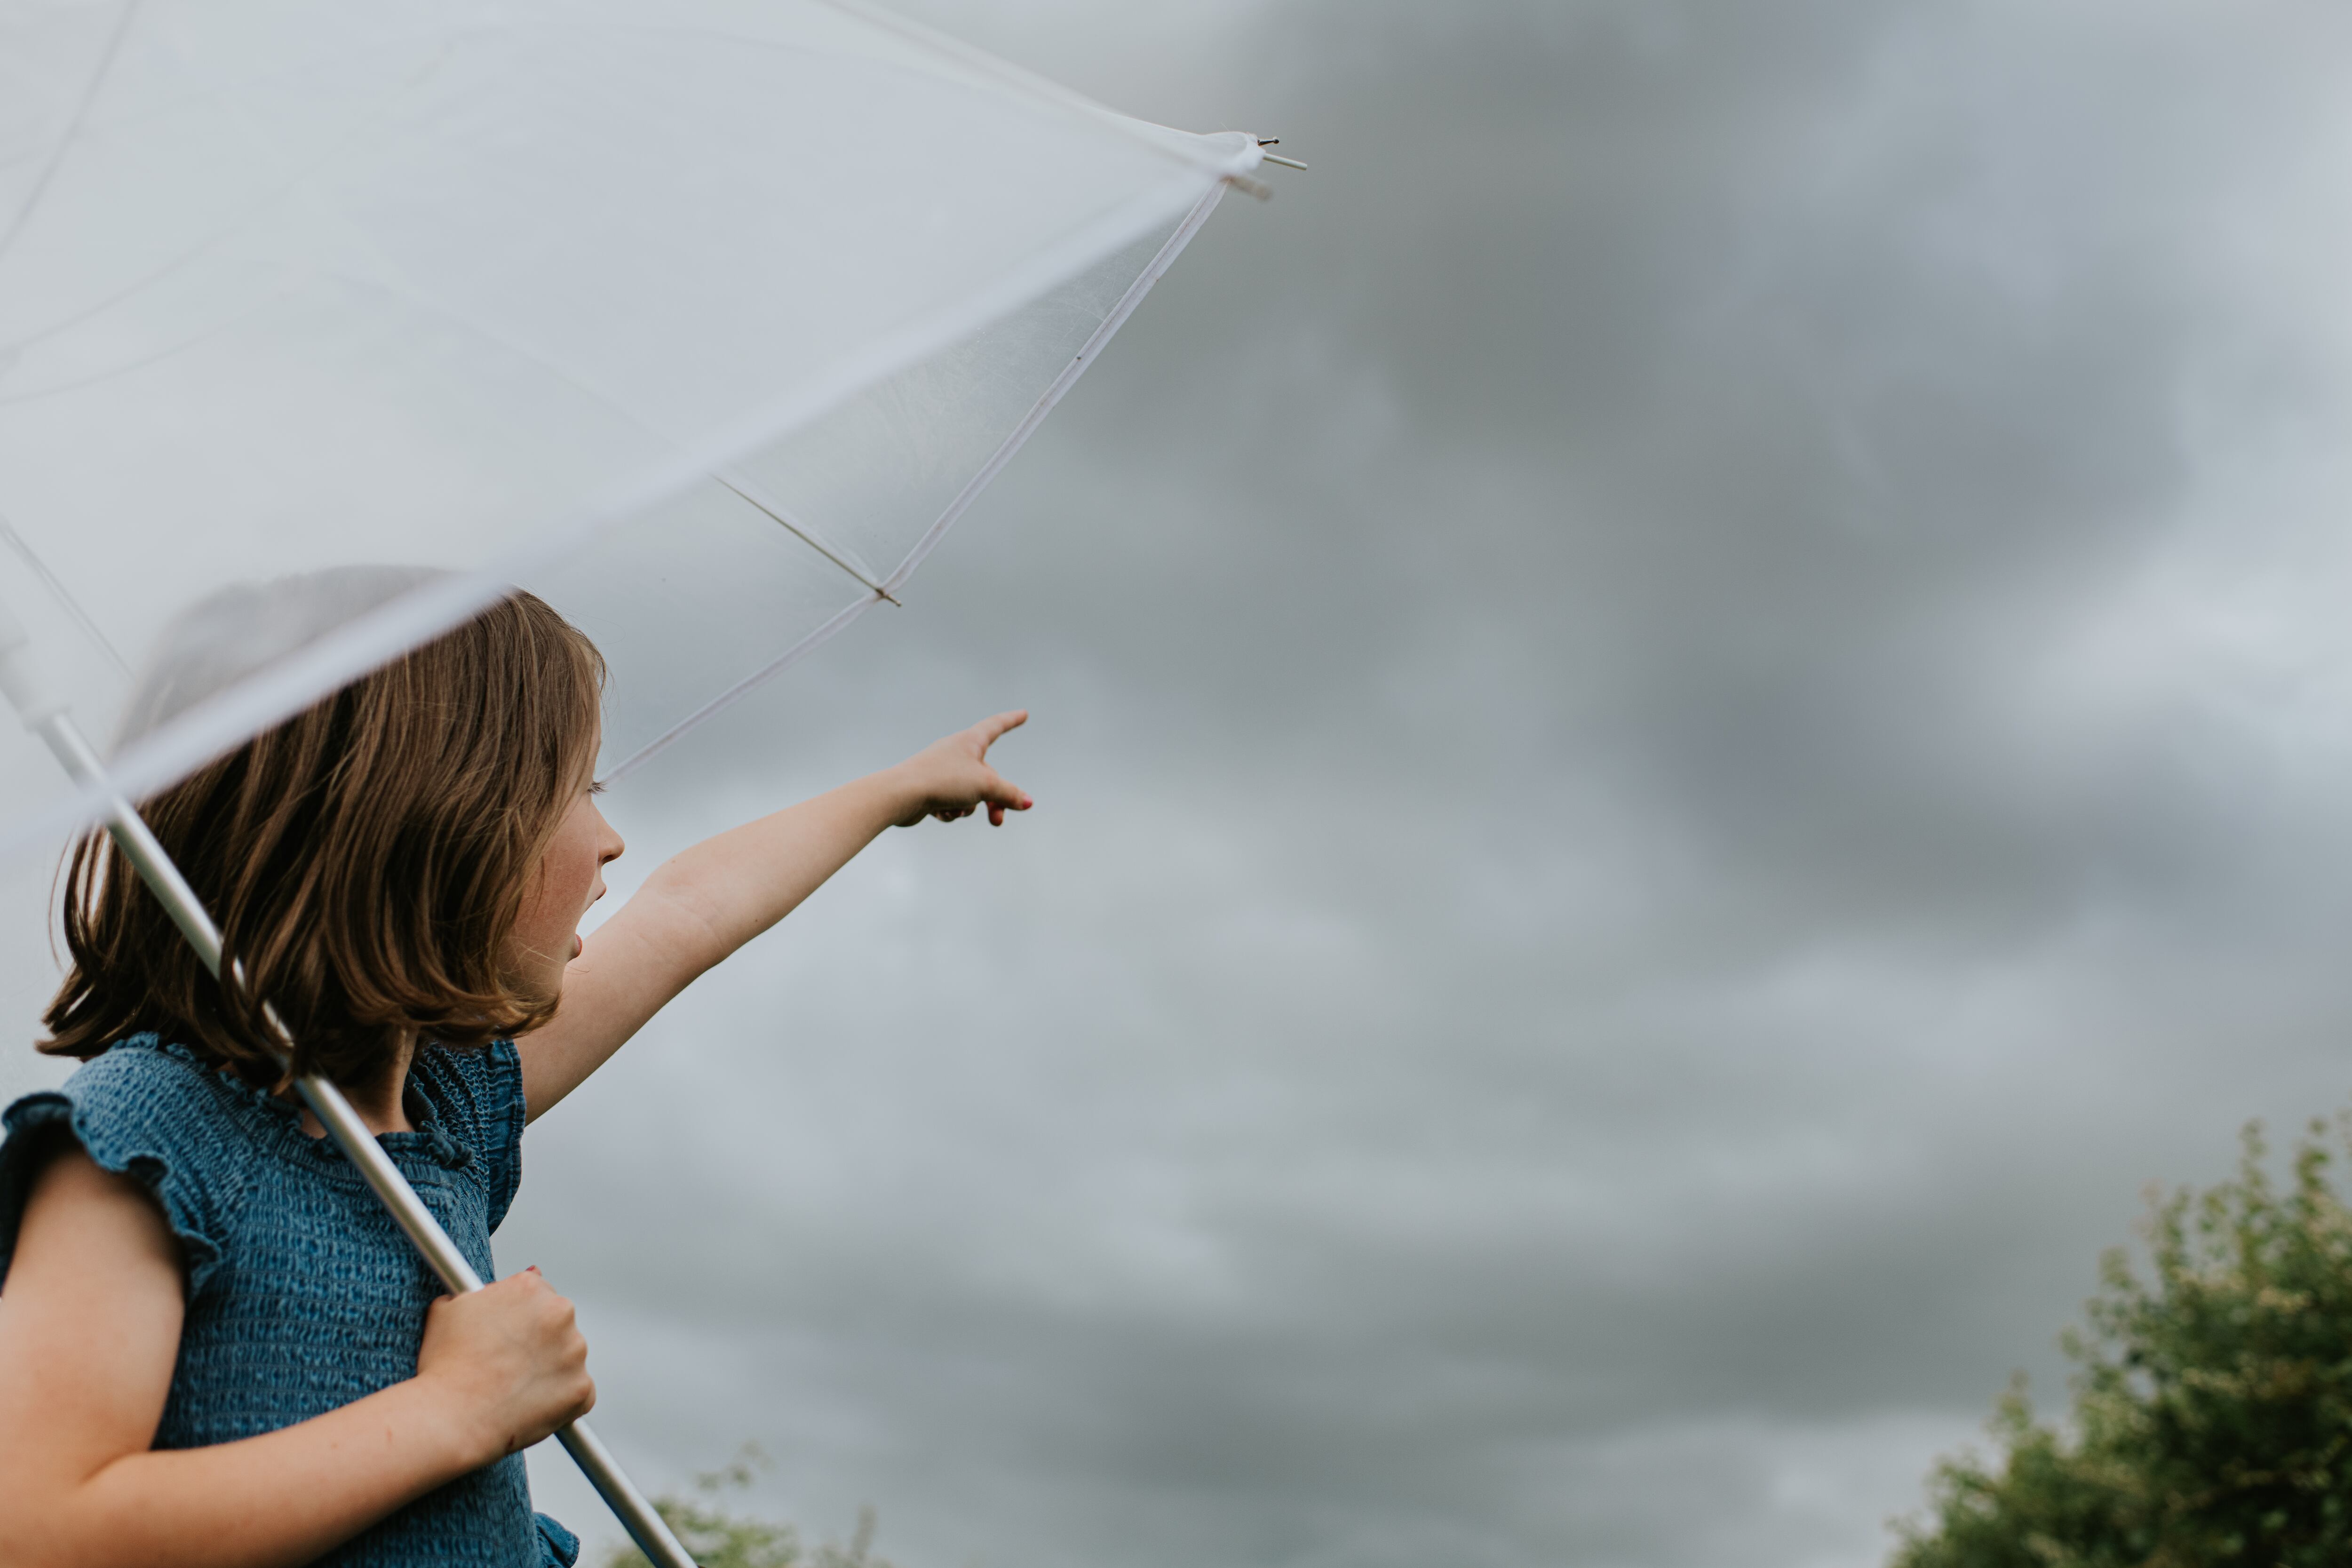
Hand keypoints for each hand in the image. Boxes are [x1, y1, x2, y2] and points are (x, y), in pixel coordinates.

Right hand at [414, 1267, 593, 1463]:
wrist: (450, 1418)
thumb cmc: (444, 1366)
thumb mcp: (449, 1309)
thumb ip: (478, 1292)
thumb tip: (496, 1289)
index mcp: (529, 1288)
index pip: (535, 1293)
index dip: (518, 1317)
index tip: (507, 1334)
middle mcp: (560, 1313)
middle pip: (555, 1322)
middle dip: (537, 1340)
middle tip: (507, 1364)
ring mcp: (574, 1352)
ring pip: (567, 1357)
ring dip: (549, 1368)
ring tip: (512, 1388)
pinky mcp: (582, 1389)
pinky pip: (577, 1392)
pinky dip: (560, 1400)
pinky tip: (530, 1405)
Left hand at [887, 710, 1033, 827]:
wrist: (901, 795)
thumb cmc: (943, 781)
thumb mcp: (985, 787)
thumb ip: (1009, 794)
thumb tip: (1027, 802)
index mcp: (970, 741)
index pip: (996, 725)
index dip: (1012, 720)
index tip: (1023, 714)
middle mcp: (956, 752)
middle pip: (988, 776)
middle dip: (994, 800)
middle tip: (997, 821)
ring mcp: (942, 770)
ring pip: (970, 793)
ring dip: (968, 807)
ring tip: (956, 810)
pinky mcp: (931, 789)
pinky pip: (952, 802)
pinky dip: (950, 811)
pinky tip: (939, 812)